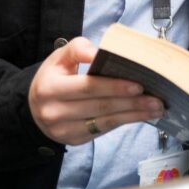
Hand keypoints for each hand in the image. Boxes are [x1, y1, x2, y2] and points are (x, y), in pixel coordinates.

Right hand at [28, 37, 164, 144]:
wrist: (33, 108)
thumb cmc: (53, 77)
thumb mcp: (59, 57)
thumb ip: (77, 48)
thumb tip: (98, 52)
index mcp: (51, 88)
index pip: (88, 87)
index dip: (113, 87)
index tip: (138, 84)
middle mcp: (56, 112)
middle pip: (100, 107)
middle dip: (131, 103)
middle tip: (155, 98)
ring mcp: (65, 130)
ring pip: (104, 122)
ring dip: (133, 115)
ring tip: (155, 108)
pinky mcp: (74, 140)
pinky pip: (102, 130)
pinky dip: (124, 122)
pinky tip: (140, 115)